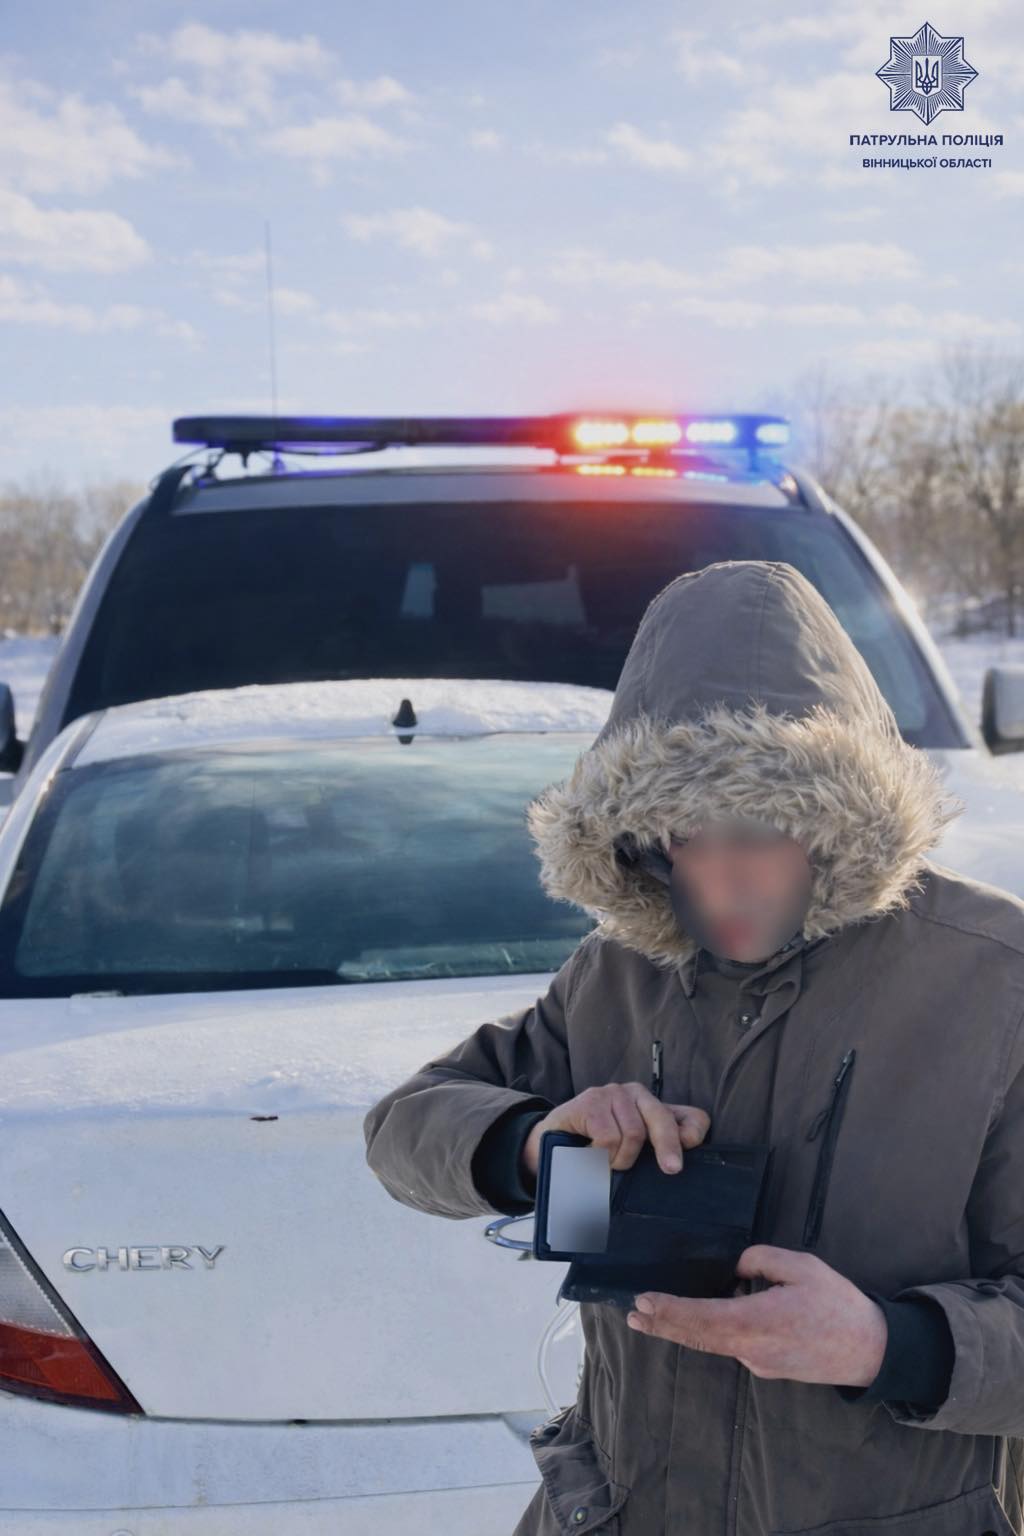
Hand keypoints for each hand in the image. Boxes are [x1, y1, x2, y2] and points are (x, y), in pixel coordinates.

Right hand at [521, 1082, 710, 1180]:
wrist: (551, 1141)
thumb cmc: (596, 1147)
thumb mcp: (631, 1153)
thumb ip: (655, 1150)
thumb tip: (681, 1152)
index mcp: (652, 1107)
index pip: (689, 1116)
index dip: (693, 1133)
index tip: (687, 1157)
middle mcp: (635, 1094)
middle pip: (663, 1118)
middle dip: (667, 1146)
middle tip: (670, 1169)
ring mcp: (612, 1093)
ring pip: (633, 1133)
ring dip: (619, 1159)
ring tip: (605, 1163)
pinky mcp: (590, 1101)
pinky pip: (608, 1136)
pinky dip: (600, 1155)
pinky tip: (590, 1155)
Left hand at [625, 1244, 887, 1387]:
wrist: (871, 1351)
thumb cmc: (838, 1304)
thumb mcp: (802, 1266)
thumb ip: (762, 1260)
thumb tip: (735, 1266)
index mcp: (757, 1320)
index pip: (702, 1316)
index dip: (671, 1310)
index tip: (645, 1302)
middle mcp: (751, 1348)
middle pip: (698, 1336)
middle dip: (663, 1324)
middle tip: (634, 1314)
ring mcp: (758, 1362)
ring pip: (712, 1343)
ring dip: (680, 1330)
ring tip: (651, 1319)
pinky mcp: (767, 1367)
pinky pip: (732, 1346)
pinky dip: (709, 1333)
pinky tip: (699, 1320)